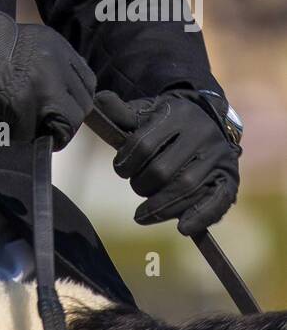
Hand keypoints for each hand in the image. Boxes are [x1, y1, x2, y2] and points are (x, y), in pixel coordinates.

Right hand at [0, 5, 95, 149]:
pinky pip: (33, 132)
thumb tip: (59, 96)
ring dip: (49, 130)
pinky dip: (19, 134)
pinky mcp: (24, 103)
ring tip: (25, 127)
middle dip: (65, 119)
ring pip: (68, 122)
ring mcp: (42, 82)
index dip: (74, 99)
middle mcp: (54, 60)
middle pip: (82, 103)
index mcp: (54, 43)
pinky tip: (4, 124)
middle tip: (43, 125)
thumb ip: (44, 64)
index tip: (60, 109)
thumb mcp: (21, 45)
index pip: (86, 80)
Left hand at [95, 87, 240, 236]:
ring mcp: (218, 156)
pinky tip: (182, 228)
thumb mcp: (146, 111)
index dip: (126, 163)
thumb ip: (122, 112)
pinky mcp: (230, 177)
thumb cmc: (168, 120)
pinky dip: (200, 216)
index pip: (144, 144)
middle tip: (136, 188)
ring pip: (187, 187)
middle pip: (164, 170)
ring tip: (143, 215)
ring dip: (161, 207)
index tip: (120, 169)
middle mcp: (201, 134)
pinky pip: (218, 200)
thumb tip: (99, 102)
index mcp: (177, 115)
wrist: (209, 118)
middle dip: (142, 185)